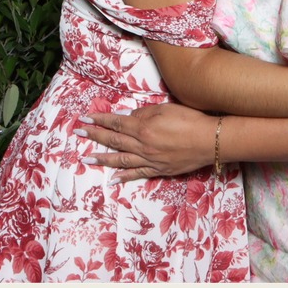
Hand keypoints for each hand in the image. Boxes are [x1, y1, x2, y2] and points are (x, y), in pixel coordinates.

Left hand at [77, 103, 215, 180]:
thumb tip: (127, 118)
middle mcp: (143, 145)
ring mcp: (150, 160)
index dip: (99, 120)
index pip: (116, 123)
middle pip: (114, 140)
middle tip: (78, 134)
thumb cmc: (190, 119)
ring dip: (102, 159)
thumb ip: (144, 114)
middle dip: (94, 137)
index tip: (84, 119)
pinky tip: (112, 179)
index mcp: (144, 127)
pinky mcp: (159, 170)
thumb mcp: (165, 109)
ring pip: (121, 159)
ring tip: (86, 160)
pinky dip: (124, 176)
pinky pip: (137, 174)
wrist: (210, 140)